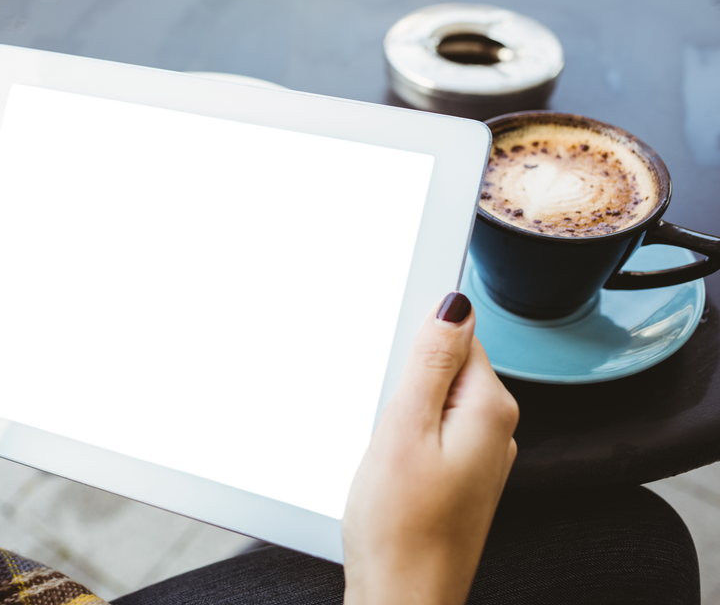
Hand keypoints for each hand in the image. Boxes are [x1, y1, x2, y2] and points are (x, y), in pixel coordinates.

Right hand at [342, 293, 518, 604]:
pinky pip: (434, 432)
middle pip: (448, 366)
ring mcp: (481, 455)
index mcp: (489, 407)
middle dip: (406, 380)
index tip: (393, 375)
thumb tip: (454, 306)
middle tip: (385, 424)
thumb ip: (430, 362)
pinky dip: (407, 438)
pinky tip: (390, 467)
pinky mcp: (461, 477)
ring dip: (403, 413)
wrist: (403, 599)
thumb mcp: (404, 429)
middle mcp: (495, 428)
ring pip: (436, 400)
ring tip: (385, 452)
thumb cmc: (400, 530)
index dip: (415, 341)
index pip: (461, 334)